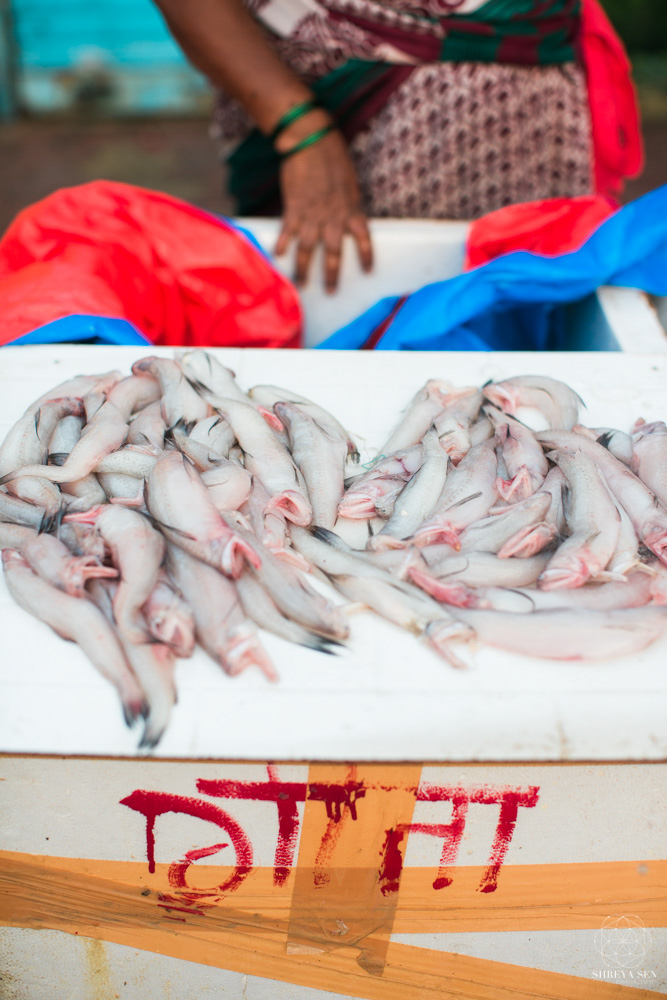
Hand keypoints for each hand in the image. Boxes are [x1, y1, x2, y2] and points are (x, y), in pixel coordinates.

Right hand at [275, 127, 372, 292]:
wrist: (310, 142)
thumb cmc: (333, 159)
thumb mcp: (350, 184)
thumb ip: (349, 206)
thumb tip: (347, 222)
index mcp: (351, 210)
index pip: (364, 239)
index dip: (367, 257)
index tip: (369, 271)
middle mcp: (332, 218)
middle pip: (333, 254)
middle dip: (332, 276)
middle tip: (330, 291)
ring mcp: (311, 216)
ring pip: (307, 251)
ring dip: (304, 270)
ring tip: (301, 285)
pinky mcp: (293, 210)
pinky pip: (287, 233)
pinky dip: (282, 245)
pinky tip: (278, 256)